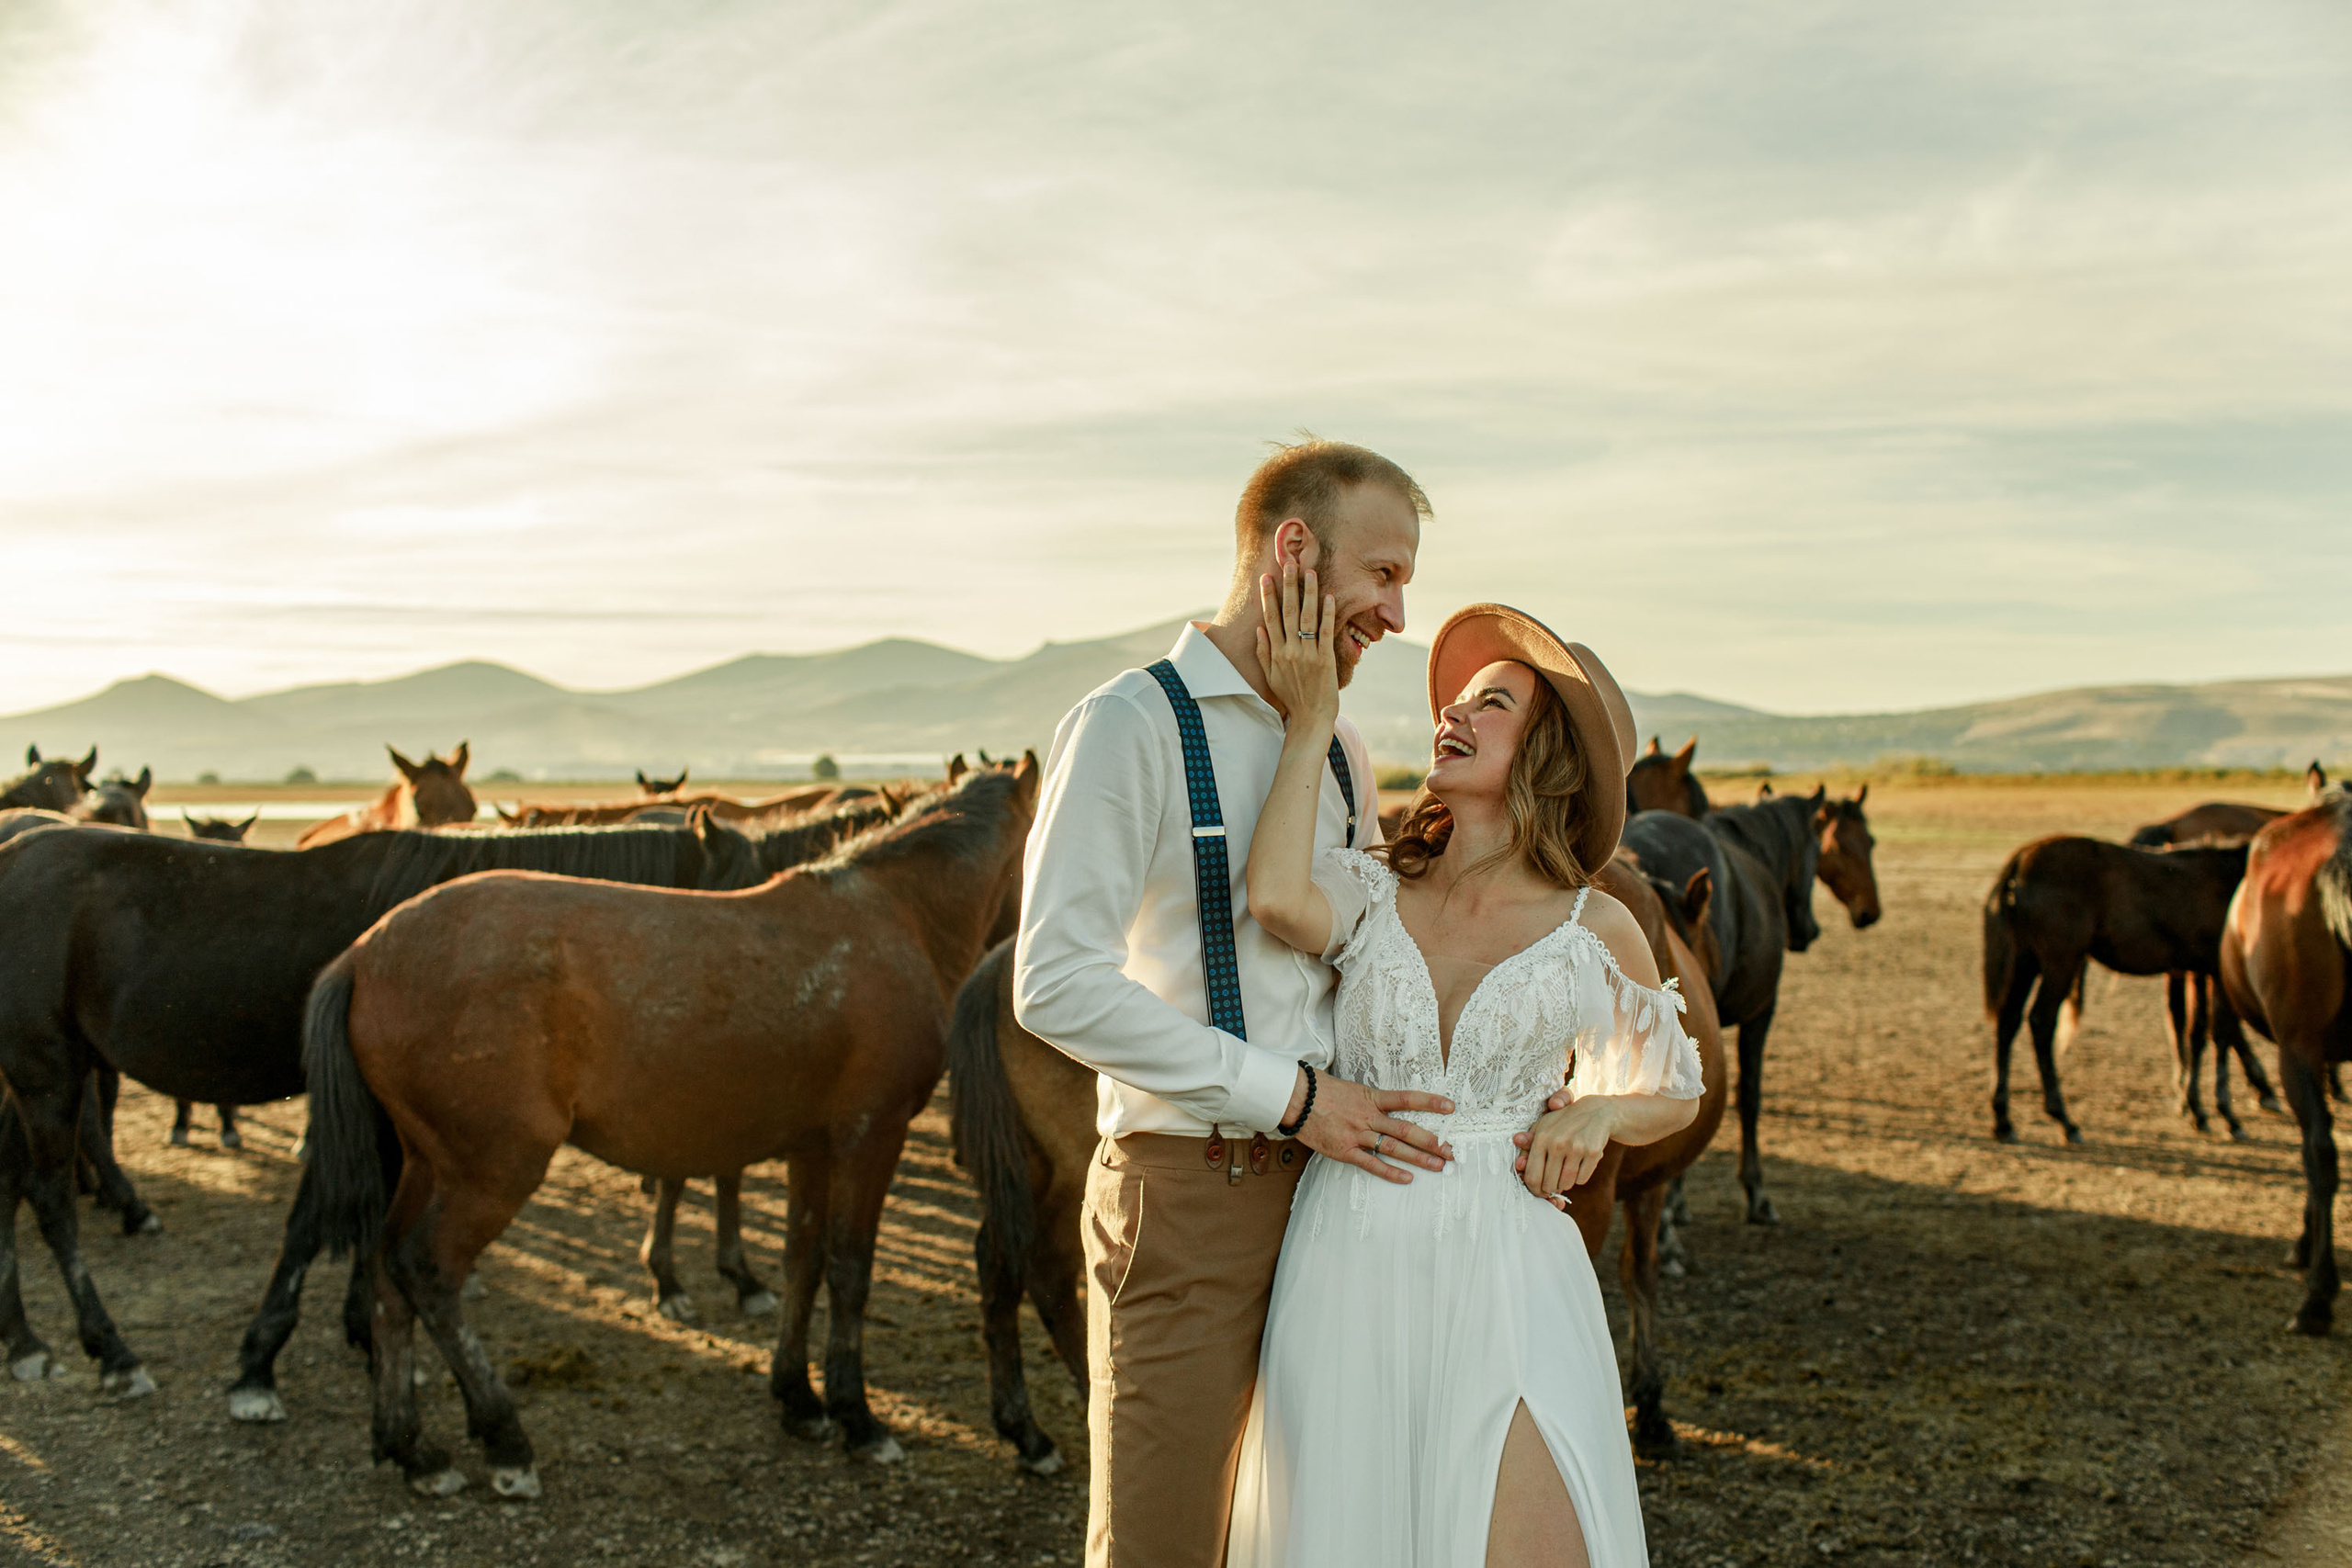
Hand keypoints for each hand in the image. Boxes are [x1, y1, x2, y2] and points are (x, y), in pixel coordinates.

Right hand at [1253, 563, 1339, 734]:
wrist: (1310, 718)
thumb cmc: (1291, 697)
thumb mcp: (1271, 676)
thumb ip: (1264, 652)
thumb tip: (1258, 629)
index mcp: (1276, 653)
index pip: (1270, 618)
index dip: (1268, 596)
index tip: (1267, 576)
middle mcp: (1289, 651)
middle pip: (1287, 612)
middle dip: (1288, 586)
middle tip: (1290, 563)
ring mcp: (1308, 655)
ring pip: (1306, 617)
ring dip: (1308, 593)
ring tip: (1310, 572)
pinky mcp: (1325, 660)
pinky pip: (1325, 632)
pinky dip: (1326, 614)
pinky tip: (1328, 597)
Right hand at [1294, 1068, 1453, 1184]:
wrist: (1296, 1099)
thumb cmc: (1322, 1091)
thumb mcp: (1352, 1089)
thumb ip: (1372, 1100)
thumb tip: (1390, 1105)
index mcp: (1371, 1098)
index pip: (1407, 1098)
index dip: (1430, 1102)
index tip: (1450, 1107)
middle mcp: (1368, 1116)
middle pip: (1407, 1129)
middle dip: (1432, 1140)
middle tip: (1451, 1150)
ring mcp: (1357, 1134)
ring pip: (1393, 1147)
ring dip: (1418, 1157)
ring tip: (1438, 1165)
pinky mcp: (1344, 1150)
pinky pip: (1371, 1163)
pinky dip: (1390, 1172)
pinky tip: (1407, 1178)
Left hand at [1512, 1094, 1615, 1207]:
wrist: (1596, 1111)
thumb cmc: (1563, 1123)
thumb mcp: (1543, 1128)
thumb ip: (1528, 1147)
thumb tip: (1518, 1165)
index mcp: (1541, 1137)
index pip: (1532, 1176)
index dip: (1534, 1189)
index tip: (1539, 1190)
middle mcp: (1557, 1142)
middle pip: (1549, 1184)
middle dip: (1551, 1187)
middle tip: (1554, 1180)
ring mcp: (1576, 1147)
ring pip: (1566, 1184)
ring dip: (1565, 1182)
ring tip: (1566, 1169)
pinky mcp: (1593, 1152)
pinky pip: (1581, 1180)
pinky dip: (1579, 1177)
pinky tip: (1580, 1163)